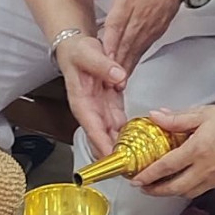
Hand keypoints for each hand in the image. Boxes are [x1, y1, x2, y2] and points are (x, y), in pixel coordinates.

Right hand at [56, 35, 127, 159]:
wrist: (74, 47)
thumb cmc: (76, 52)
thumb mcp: (87, 53)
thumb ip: (103, 65)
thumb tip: (118, 76)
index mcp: (81, 101)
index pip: (92, 128)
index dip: (102, 144)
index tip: (112, 158)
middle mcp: (91, 109)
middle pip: (103, 137)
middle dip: (115, 154)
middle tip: (131, 167)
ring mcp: (100, 108)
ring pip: (113, 133)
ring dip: (123, 147)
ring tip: (138, 160)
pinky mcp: (109, 104)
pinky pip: (120, 122)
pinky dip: (129, 132)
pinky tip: (140, 140)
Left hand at [69, 0, 187, 72]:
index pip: (116, 25)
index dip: (109, 43)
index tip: (102, 58)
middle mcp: (140, 15)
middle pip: (125, 43)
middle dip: (116, 63)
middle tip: (106, 81)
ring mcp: (151, 23)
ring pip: (136, 48)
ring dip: (126, 65)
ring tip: (116, 82)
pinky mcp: (159, 28)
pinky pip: (145, 46)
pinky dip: (136, 58)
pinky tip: (128, 68)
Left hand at [131, 101, 214, 198]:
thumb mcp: (203, 114)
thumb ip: (177, 119)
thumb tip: (155, 116)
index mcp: (197, 150)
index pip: (166, 167)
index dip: (148, 175)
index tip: (136, 179)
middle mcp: (205, 168)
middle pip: (174, 188)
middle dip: (155, 191)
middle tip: (143, 187)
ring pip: (187, 193)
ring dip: (171, 192)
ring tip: (160, 187)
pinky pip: (200, 190)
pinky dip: (187, 190)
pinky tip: (182, 182)